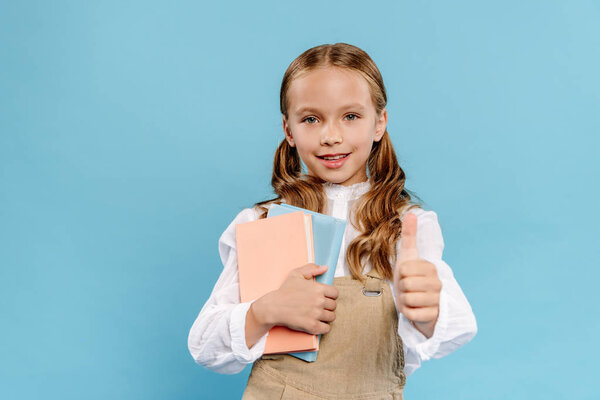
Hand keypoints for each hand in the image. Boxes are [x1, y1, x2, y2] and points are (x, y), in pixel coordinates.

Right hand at [256, 264, 337, 334]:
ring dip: (326, 317)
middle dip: (327, 306)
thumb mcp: (296, 274)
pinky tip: (317, 324)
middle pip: (333, 306)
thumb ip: (312, 268)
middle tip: (319, 307)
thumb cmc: (284, 291)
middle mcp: (319, 301)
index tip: (325, 298)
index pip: (335, 293)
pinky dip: (323, 327)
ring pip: (331, 317)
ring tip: (318, 315)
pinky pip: (326, 328)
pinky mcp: (312, 326)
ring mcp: (316, 314)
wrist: (274, 307)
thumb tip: (325, 268)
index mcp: (318, 288)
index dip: (331, 296)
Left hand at [393, 213, 441, 337]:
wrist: (419, 304)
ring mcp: (437, 300)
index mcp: (431, 268)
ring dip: (404, 301)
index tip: (407, 277)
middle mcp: (437, 283)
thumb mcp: (408, 256)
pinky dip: (408, 313)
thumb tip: (411, 213)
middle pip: (405, 284)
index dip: (400, 275)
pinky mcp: (433, 316)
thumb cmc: (411, 279)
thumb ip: (409, 235)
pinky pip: (411, 314)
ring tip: (411, 299)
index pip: (404, 269)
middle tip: (408, 290)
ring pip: (407, 299)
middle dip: (401, 289)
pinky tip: (415, 310)